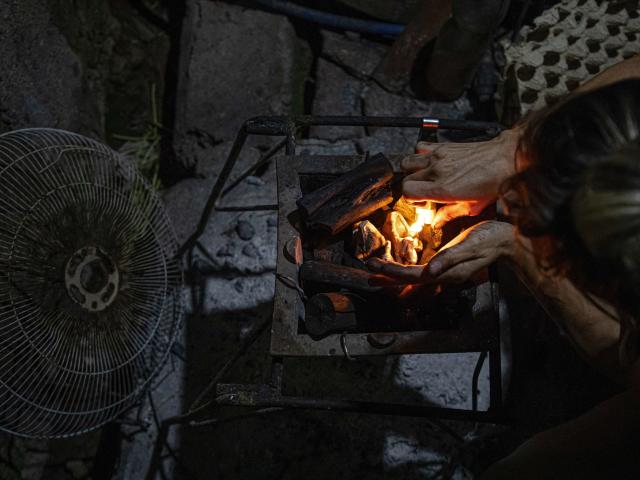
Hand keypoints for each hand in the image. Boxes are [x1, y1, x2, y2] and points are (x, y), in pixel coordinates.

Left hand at [367, 221, 514, 283]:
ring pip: (414, 278)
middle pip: (409, 280)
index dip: (392, 272)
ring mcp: (445, 272)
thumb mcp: (471, 245)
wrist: (507, 241)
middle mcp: (443, 275)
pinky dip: (406, 270)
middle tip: (367, 272)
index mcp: (446, 272)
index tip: (374, 266)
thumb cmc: (490, 240)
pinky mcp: (447, 266)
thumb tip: (431, 270)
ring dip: (394, 276)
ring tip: (377, 273)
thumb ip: (451, 258)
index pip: (412, 275)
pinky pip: (422, 272)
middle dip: (387, 276)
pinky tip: (401, 268)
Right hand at [402, 128, 520, 227]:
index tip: (424, 203)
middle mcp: (437, 171)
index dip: (412, 200)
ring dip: (412, 171)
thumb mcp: (473, 206)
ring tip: (424, 177)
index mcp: (443, 188)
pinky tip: (431, 162)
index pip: (407, 192)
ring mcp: (439, 156)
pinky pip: (420, 146)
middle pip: (405, 179)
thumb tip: (437, 222)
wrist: (506, 158)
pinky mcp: (444, 146)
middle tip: (425, 193)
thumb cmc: (493, 182)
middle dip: (412, 188)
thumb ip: (449, 214)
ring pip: (407, 162)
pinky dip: (420, 154)